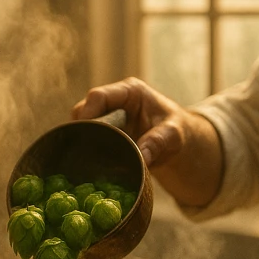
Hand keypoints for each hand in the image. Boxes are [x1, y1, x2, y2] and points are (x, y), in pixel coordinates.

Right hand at [71, 78, 222, 206]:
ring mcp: (106, 117)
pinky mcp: (103, 132)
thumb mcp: (173, 135)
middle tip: (82, 154)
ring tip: (86, 162)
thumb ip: (159, 142)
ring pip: (82, 126)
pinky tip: (89, 166)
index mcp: (130, 92)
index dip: (87, 113)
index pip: (99, 96)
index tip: (83, 134)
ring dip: (82, 143)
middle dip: (81, 131)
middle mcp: (113, 101)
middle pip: (84, 111)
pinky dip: (86, 150)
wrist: (175, 142)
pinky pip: (86, 139)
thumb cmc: (176, 131)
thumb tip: (142, 156)